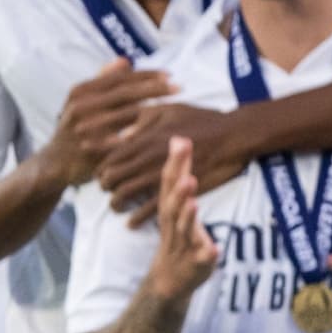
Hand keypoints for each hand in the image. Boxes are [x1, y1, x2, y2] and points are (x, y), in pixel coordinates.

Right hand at [37, 59, 175, 189]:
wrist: (55, 162)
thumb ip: (103, 80)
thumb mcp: (82, 100)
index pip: (119, 78)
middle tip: (179, 87)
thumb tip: (125, 60)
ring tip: (176, 106)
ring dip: (154, 110)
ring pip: (126, 115)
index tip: (169, 74)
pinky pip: (122, 140)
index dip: (145, 75)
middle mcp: (81, 106)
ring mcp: (86, 128)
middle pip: (126, 93)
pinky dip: (142, 135)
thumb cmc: (76, 127)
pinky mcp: (92, 148)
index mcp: (81, 91)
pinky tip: (162, 132)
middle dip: (155, 89)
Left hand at [101, 104, 245, 227]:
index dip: (100, 168)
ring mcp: (162, 175)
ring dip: (116, 202)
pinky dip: (137, 217)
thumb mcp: (167, 109)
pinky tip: (131, 223)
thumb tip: (121, 133)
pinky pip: (151, 209)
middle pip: (113, 176)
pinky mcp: (179, 191)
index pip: (111, 156)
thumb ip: (141, 119)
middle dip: (104, 185)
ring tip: (115, 205)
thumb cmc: (200, 119)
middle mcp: (148, 157)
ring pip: (127, 193)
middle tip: (105, 190)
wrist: (232, 136)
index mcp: (145, 138)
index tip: (99, 173)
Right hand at [147, 137, 218, 300]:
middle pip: (173, 205)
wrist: (169, 278)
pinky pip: (202, 258)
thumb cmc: (176, 232)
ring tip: (194, 204)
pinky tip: (215, 247)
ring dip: (188, 217)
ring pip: (184, 229)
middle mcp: (173, 223)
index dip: (175, 163)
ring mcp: (183, 243)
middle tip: (187, 176)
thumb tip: (178, 137)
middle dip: (179, 191)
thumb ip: (178, 171)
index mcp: (169, 206)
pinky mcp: (196, 262)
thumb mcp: (174, 201)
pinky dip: (207, 253)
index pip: (169, 181)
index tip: (181, 141)